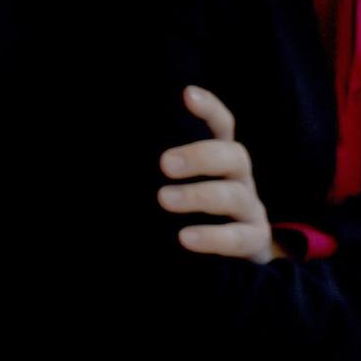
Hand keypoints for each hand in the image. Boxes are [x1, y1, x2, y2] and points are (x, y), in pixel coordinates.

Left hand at [158, 86, 275, 263]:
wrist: (234, 266)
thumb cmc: (194, 219)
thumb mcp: (178, 191)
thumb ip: (156, 175)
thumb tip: (106, 162)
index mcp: (222, 165)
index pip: (222, 128)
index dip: (209, 109)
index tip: (187, 94)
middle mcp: (240, 182)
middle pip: (234, 156)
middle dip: (201, 155)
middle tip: (165, 163)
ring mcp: (250, 212)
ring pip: (235, 195)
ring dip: (200, 194)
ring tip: (165, 199)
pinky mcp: (254, 243)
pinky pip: (240, 238)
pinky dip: (213, 236)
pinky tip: (185, 237)